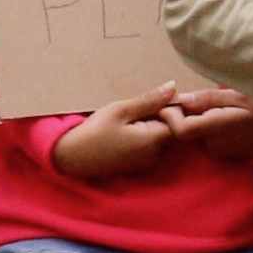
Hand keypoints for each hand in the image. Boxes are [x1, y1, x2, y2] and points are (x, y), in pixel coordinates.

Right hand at [51, 83, 180, 178]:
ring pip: (162, 137)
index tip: (148, 102)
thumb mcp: (121, 110)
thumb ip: (149, 100)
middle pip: (173, 129)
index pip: (179, 120)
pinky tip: (126, 131)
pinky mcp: (140, 165)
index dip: (168, 107)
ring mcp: (149, 161)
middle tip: (137, 108)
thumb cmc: (95, 131)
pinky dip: (145, 136)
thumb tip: (173, 87)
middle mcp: (158, 154)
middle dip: (161, 116)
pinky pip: (152, 146)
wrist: (72, 157)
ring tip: (130, 119)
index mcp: (155, 139)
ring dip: (152, 125)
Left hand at [168, 86, 252, 161]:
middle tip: (186, 100)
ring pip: (191, 135)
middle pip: (182, 132)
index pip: (182, 130)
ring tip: (203, 106)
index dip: (170, 117)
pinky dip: (200, 128)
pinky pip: (201, 140)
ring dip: (191, 121)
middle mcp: (213, 144)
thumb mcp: (239, 95)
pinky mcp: (217, 155)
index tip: (170, 102)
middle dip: (178, 116)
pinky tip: (210, 117)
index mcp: (218, 128)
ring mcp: (215, 153)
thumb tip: (182, 99)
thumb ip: (209, 98)